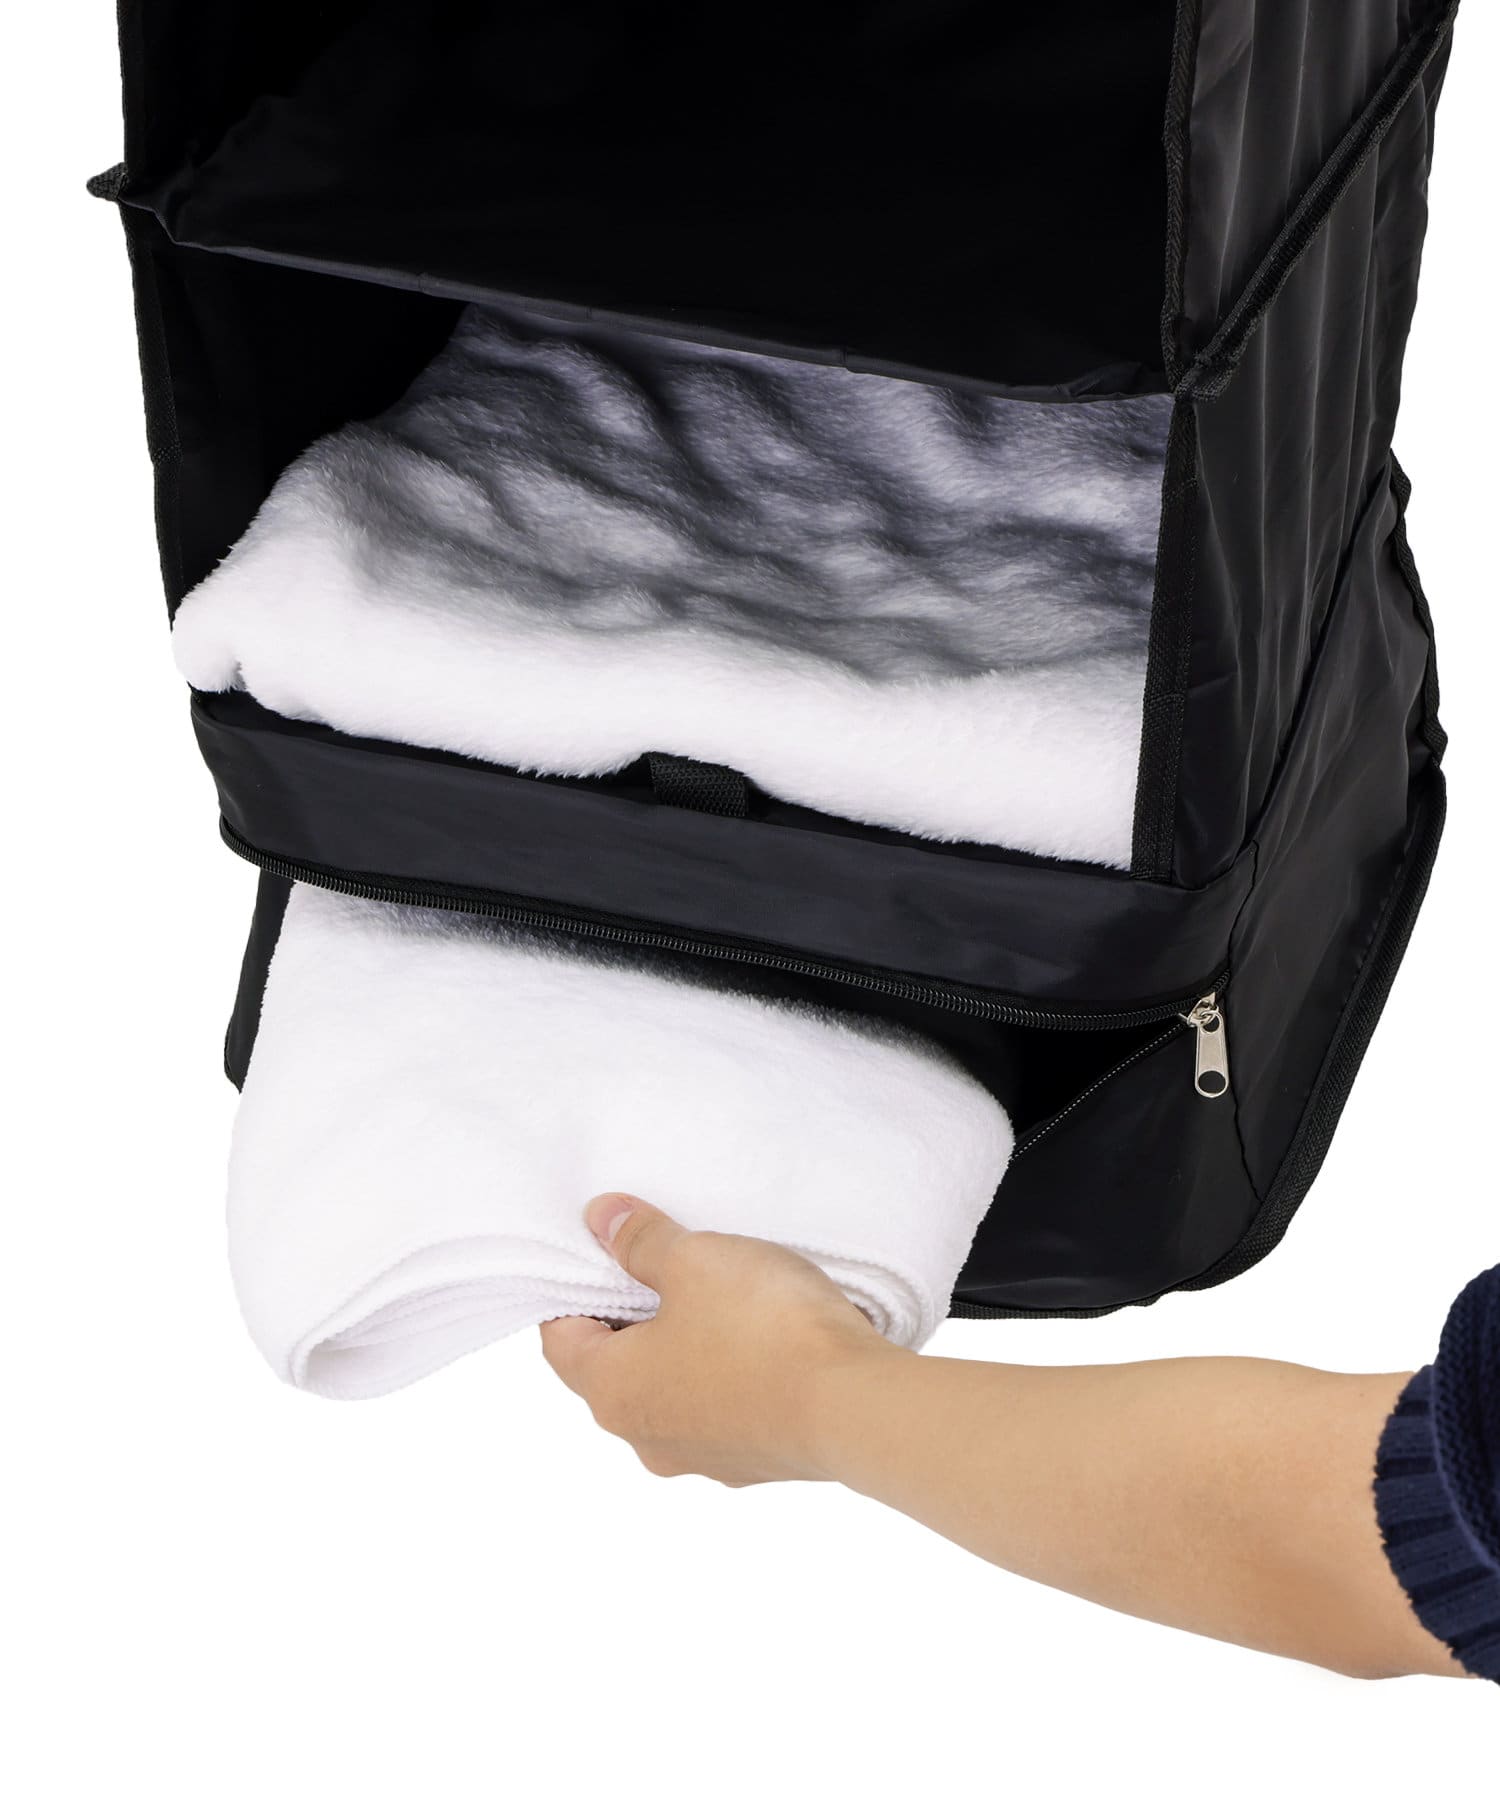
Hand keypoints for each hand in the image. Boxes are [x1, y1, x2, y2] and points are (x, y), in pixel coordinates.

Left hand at [539, 1192, 899, 1484]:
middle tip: (662, 1262)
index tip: (601, 1250)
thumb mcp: (694, 1260)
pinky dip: (730, 1372)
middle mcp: (647, 1439)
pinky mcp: (756, 1461)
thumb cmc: (763, 1331)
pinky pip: (725, 1407)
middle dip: (635, 1314)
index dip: (573, 1288)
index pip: (561, 1339)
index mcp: (612, 1393)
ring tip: (719, 1295)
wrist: (855, 1406)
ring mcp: (704, 1458)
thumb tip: (599, 1219)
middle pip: (617, 1367)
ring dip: (686, 1345)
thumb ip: (640, 1240)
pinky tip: (762, 1336)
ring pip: (674, 1389)